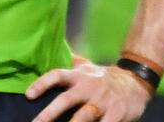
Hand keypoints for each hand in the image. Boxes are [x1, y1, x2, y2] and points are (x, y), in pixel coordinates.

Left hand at [27, 61, 151, 121]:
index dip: (42, 84)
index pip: (56, 76)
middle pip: (67, 99)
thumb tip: (51, 47)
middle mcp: (88, 88)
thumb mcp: (86, 66)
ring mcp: (103, 102)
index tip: (28, 95)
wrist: (135, 81)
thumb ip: (69, 62)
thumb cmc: (103, 77)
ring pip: (85, 115)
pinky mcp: (117, 114)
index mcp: (79, 76)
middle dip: (50, 112)